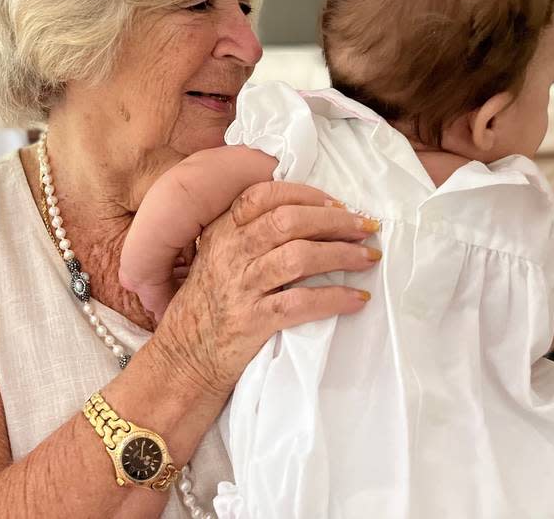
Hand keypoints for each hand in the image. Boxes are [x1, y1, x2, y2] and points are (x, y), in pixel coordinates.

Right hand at [150, 181, 379, 396]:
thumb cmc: (208, 305)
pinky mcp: (252, 322)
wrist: (184, 358)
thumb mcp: (217, 259)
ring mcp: (240, 288)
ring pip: (298, 257)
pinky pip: (300, 303)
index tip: (337, 203)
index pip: (263, 196)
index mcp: (222, 232)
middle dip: (334, 220)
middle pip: (288, 221)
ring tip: (368, 258)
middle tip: (366, 227)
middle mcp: (230, 254)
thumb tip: (304, 215)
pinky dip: (334, 298)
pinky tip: (357, 299)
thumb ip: (246, 235)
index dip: (306, 195)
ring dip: (342, 254)